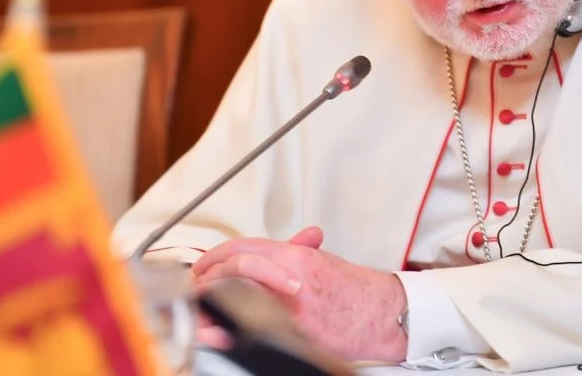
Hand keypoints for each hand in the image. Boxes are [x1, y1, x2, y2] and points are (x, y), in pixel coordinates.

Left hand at [191, 227, 407, 362]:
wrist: (383, 312)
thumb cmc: (355, 291)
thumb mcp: (319, 263)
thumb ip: (288, 257)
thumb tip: (258, 262)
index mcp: (294, 255)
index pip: (240, 247)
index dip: (214, 257)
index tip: (203, 268)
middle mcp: (290, 274)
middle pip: (232, 267)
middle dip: (207, 279)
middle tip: (198, 290)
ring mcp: (291, 303)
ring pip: (237, 294)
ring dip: (213, 303)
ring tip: (201, 312)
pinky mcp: (297, 329)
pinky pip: (255, 326)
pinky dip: (231, 330)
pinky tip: (217, 334)